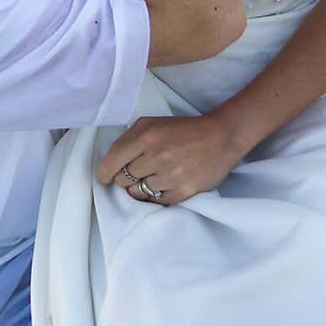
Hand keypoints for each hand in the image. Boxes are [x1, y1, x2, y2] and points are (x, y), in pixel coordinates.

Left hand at [97, 112, 240, 205]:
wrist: (221, 137)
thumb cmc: (183, 130)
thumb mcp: (151, 123)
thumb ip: (128, 139)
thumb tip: (111, 162)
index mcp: (146, 137)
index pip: (111, 163)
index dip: (104, 173)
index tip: (105, 177)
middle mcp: (156, 157)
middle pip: (123, 180)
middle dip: (124, 178)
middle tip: (135, 172)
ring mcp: (171, 176)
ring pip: (137, 193)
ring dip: (140, 187)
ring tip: (152, 177)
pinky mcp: (183, 192)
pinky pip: (156, 202)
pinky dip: (154, 196)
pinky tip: (162, 185)